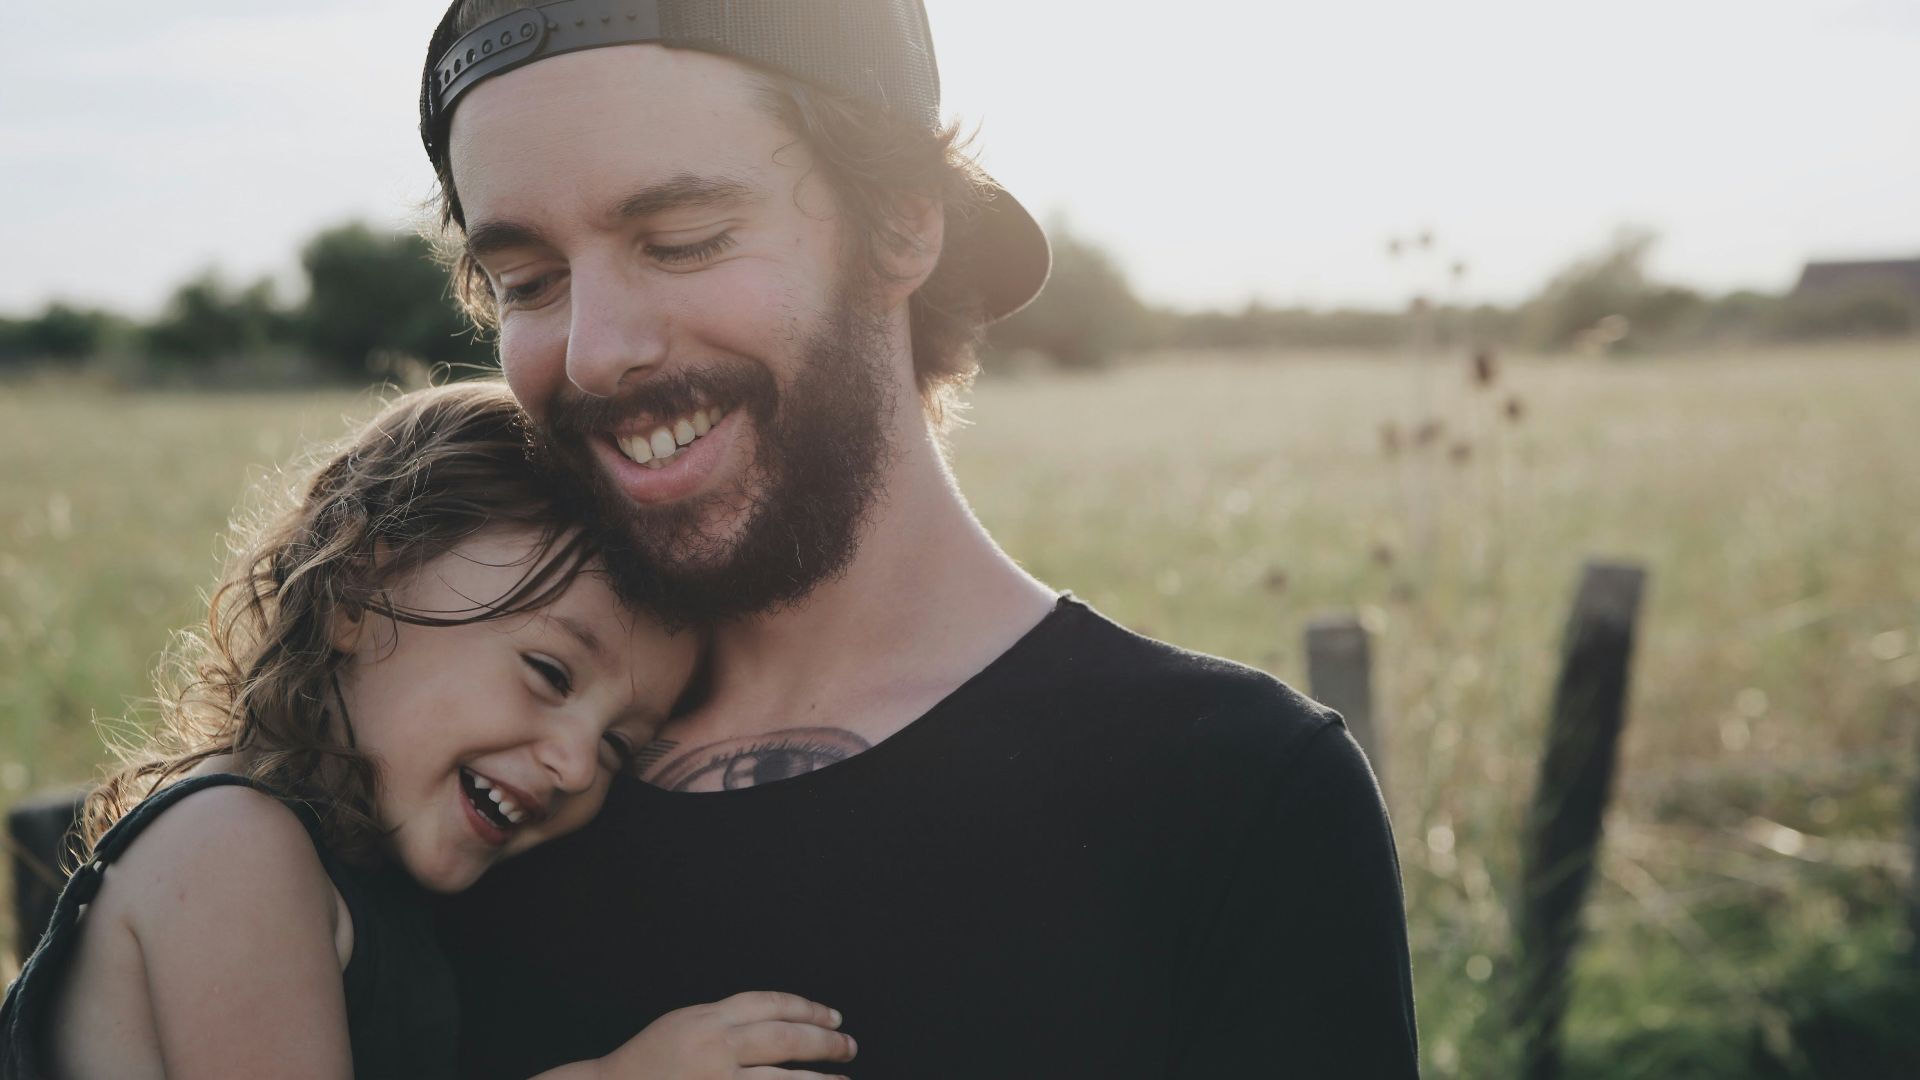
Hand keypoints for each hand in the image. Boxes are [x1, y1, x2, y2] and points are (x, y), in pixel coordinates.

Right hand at [598, 991, 856, 1079]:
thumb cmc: (645, 1064)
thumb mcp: (684, 1024)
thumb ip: (724, 1022)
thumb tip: (772, 1022)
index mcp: (710, 1018)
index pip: (772, 1004)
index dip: (808, 1009)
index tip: (832, 1017)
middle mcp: (716, 1046)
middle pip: (786, 1038)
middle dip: (824, 1041)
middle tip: (849, 1046)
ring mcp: (717, 1079)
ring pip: (782, 1078)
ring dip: (818, 1078)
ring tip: (841, 1078)